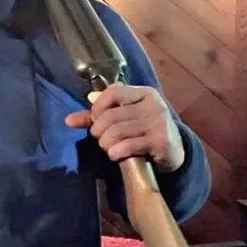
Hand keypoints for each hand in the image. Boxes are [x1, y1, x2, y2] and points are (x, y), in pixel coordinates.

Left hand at [64, 84, 184, 172]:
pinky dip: (115, 153)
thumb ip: (99, 116)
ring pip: (116, 132)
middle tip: (101, 139)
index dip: (97, 107)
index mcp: (145, 93)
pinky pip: (126, 146)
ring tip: (109, 148)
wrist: (175, 152)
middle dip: (99, 131)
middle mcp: (153, 105)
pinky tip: (117, 155)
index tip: (94, 120)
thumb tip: (70, 118)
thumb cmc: (146, 131)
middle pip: (111, 116)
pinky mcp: (159, 142)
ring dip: (106, 144)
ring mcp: (158, 123)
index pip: (113, 92)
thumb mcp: (127, 117)